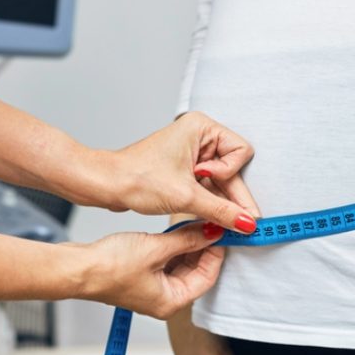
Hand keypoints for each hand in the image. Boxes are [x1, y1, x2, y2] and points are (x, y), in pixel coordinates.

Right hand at [79, 222, 226, 318]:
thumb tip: (210, 232)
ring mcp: (152, 289)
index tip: (221, 232)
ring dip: (188, 245)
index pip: (207, 278)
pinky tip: (175, 230)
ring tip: (193, 223)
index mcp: (171, 302)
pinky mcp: (141, 277)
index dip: (217, 253)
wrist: (77, 268)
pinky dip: (173, 247)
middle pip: (195, 272)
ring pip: (181, 265)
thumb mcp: (156, 248)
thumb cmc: (108, 268)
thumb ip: (187, 239)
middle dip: (203, 247)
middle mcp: (164, 299)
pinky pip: (165, 262)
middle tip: (210, 224)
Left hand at [112, 111, 260, 232]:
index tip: (210, 184)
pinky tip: (216, 220)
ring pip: (222, 182)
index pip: (241, 152)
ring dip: (222, 201)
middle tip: (247, 225)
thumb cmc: (136, 178)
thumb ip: (221, 211)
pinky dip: (211, 203)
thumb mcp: (185, 196)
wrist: (107, 185)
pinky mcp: (186, 170)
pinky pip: (209, 187)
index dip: (230, 173)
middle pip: (233, 169)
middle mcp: (200, 137)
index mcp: (201, 128)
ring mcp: (193, 154)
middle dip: (234, 196)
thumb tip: (247, 223)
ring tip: (230, 226)